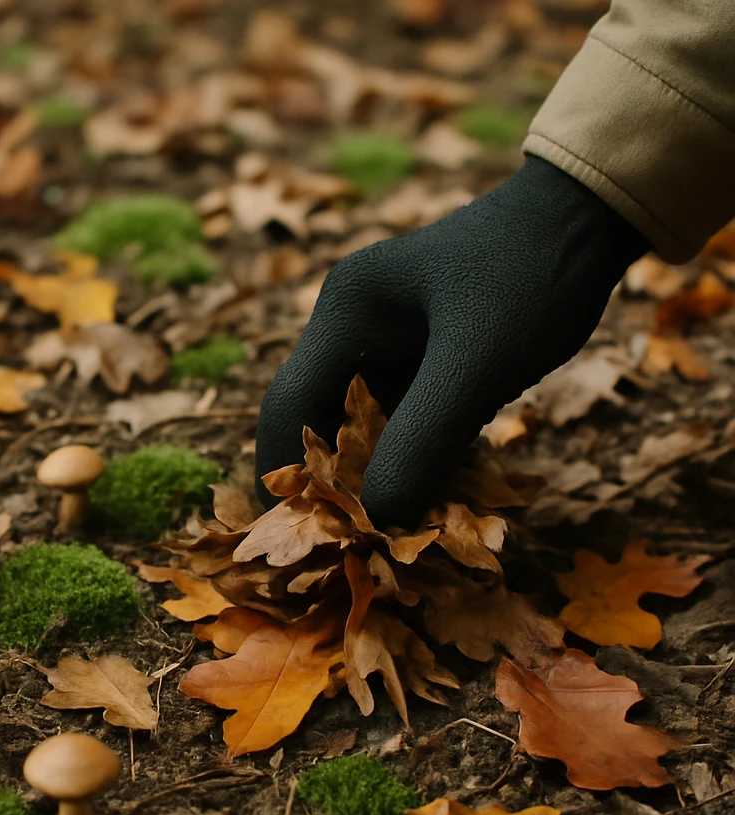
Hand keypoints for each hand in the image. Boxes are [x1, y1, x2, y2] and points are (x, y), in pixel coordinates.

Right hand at [255, 156, 648, 527]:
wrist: (588, 218)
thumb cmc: (530, 276)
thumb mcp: (477, 363)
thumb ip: (423, 439)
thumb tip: (377, 518)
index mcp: (344, 312)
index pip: (288, 403)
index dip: (284, 471)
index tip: (298, 530)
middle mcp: (352, 327)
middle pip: (320, 418)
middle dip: (334, 479)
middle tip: (352, 538)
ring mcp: (387, 340)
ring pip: (362, 425)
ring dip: (378, 473)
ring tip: (393, 526)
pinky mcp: (423, 356)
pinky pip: (403, 418)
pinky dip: (414, 455)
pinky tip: (434, 491)